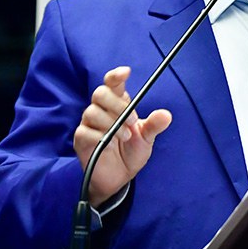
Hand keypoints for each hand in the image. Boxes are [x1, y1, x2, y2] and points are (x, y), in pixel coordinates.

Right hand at [73, 66, 171, 206]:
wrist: (120, 176)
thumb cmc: (132, 152)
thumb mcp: (147, 138)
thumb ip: (154, 125)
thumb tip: (166, 115)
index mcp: (118, 104)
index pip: (112, 83)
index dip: (116, 76)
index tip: (126, 72)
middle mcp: (101, 110)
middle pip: (100, 93)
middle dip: (117, 105)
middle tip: (132, 121)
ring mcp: (89, 124)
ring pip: (92, 112)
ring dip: (112, 124)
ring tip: (126, 136)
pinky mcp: (81, 139)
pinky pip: (85, 131)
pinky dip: (99, 137)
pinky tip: (110, 144)